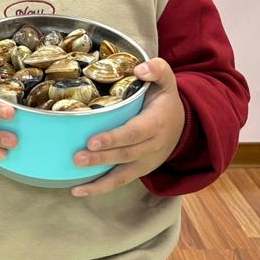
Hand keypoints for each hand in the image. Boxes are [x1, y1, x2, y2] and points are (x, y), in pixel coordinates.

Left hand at [71, 58, 184, 196]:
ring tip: (76, 182)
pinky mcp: (139, 170)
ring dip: (99, 179)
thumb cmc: (165, 99)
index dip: (114, 138)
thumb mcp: (166, 80)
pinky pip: (120, 182)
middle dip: (101, 158)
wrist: (183, 125)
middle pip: (125, 154)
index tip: (92, 140)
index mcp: (156, 122)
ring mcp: (146, 161)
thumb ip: (157, 69)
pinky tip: (79, 190)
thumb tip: (139, 69)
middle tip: (77, 158)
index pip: (134, 133)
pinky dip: (100, 188)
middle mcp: (152, 146)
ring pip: (122, 174)